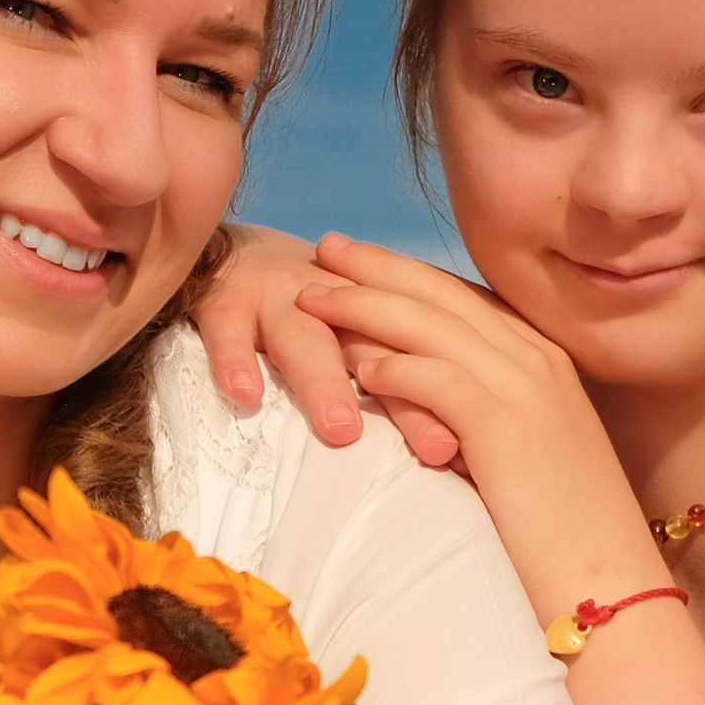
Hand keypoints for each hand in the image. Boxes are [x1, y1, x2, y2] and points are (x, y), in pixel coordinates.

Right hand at [195, 223, 460, 463]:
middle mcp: (332, 302)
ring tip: (343, 429)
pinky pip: (227, 330)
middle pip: (377, 349)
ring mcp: (276, 296)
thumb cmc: (301, 311)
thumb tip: (460, 461)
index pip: (422, 355)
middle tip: (438, 448)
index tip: (484, 454)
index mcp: (375, 312)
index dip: (456, 399)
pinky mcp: (222, 297)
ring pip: (305, 338)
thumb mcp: (354, 336)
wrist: (220, 243)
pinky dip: (235, 359)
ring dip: (325, 381)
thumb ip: (397, 386)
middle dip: (409, 395)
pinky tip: (245, 394)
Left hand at [295, 235, 659, 614]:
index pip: (462, 297)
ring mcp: (527, 387)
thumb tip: (408, 390)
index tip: (357, 257)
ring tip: (312, 297)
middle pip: (441, 294)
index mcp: (543, 358)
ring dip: (365, 305)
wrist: (613, 589)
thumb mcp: (518, 450)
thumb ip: (473, 410)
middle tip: (325, 247)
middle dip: (377, 266)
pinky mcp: (508, 426)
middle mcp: (537, 359)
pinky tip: (357, 368)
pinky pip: (438, 378)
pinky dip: (394, 367)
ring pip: (430, 325)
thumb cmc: (560, 533)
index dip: (406, 272)